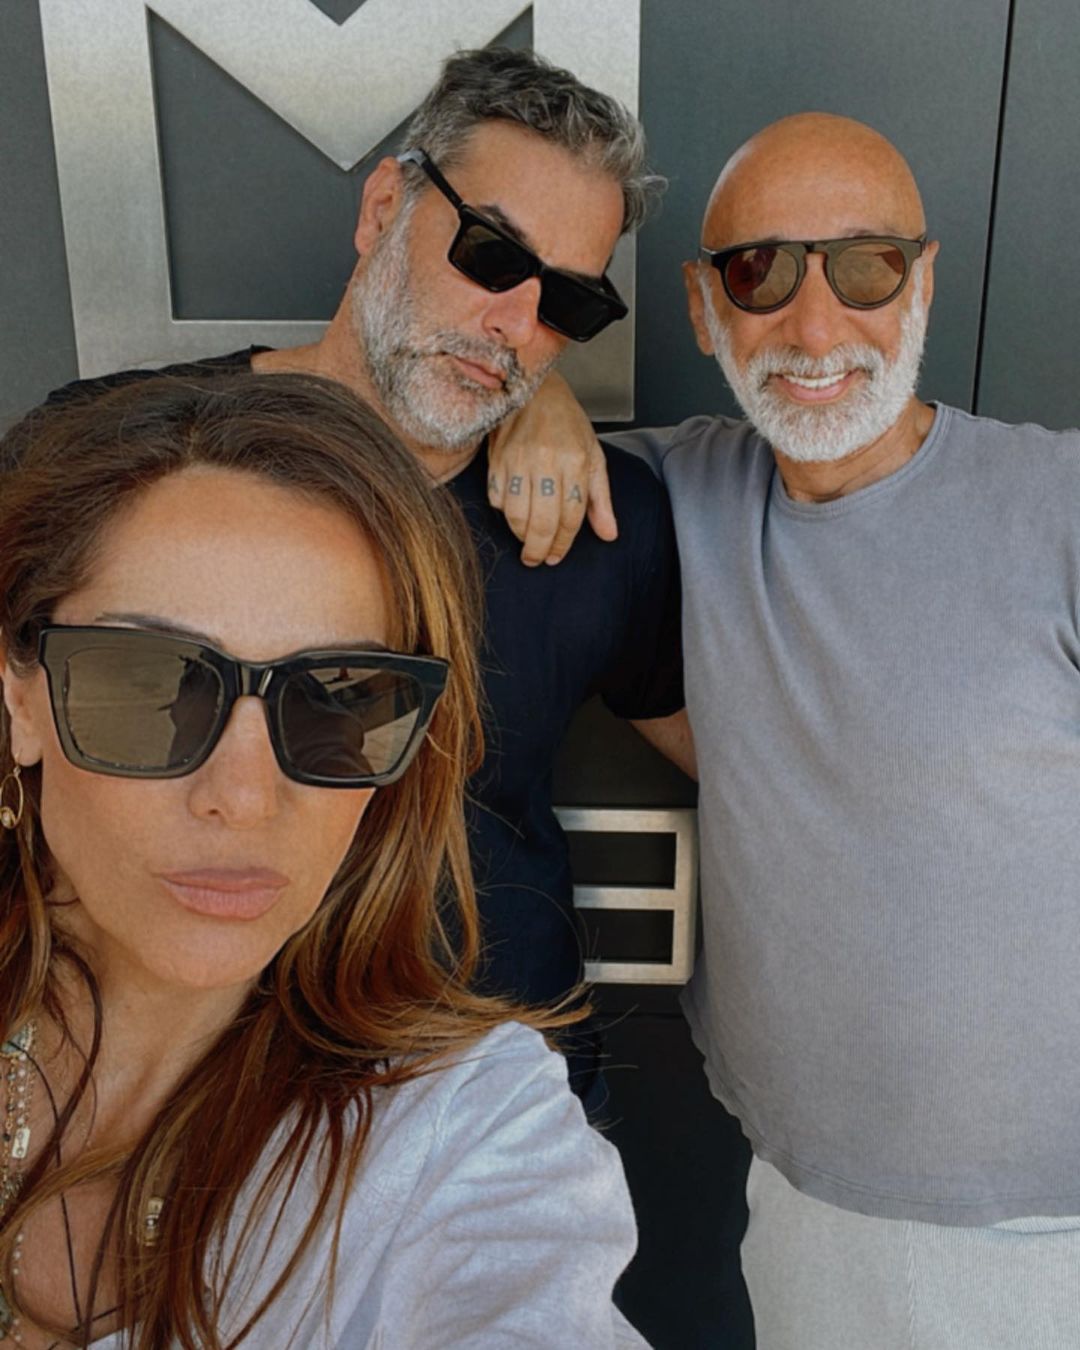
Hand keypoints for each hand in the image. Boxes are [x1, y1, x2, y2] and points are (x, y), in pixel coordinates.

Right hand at [488, 371, 617, 565]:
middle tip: (537, 560)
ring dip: (520, 534)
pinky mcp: (497, 459)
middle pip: (542, 521)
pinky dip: (504, 512)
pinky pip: (497, 498)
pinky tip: (513, 513)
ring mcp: (518, 460)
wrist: (535, 389)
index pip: (571, 515)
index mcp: (575, 461)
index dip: (563, 543)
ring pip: (516, 514)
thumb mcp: (593, 456)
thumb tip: (609, 534)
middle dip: (540, 549)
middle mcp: (547, 461)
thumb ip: (600, 499)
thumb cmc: (567, 423)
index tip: (557, 557)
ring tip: (527, 541)